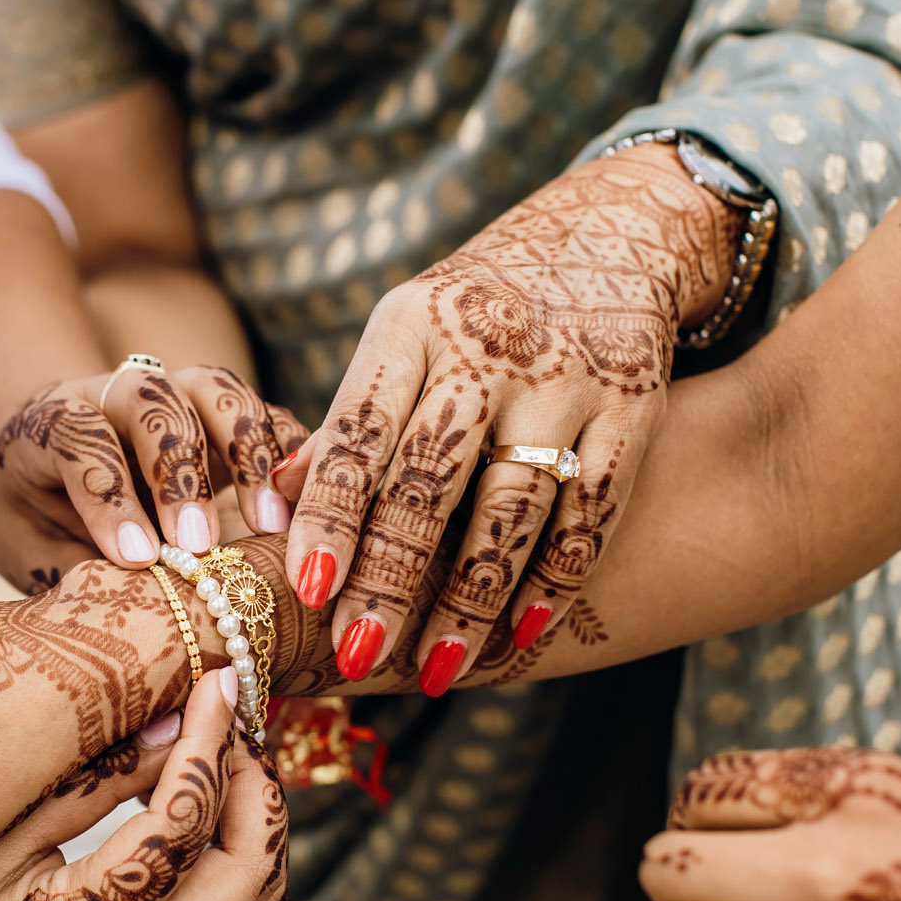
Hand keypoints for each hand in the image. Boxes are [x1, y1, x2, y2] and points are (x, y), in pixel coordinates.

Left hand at [0, 363, 306, 592]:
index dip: (110, 495)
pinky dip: (291, 453)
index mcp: (52, 422)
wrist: (47, 466)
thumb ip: (70, 568)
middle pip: (156, 402)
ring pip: (219, 393)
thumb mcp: (28, 546)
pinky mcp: (225, 416)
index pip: (82, 437)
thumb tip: (121, 621)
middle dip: (182, 473)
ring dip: (249, 456)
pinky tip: (306, 506)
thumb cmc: (34, 517)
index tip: (134, 557)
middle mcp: (117, 394)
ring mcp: (177, 394)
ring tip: (271, 526)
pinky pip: (266, 415)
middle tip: (199, 544)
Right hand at [0, 668, 286, 900]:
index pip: (186, 821)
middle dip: (257, 790)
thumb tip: (169, 723)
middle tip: (231, 723)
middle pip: (251, 876)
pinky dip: (234, 864)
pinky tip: (201, 810)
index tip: (219, 682)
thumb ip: (90, 784)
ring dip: (254, 830)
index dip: (211, 742)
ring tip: (225, 758)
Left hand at [275, 144, 738, 690]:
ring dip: (471, 600)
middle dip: (391, 578)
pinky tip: (522, 637)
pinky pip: (592, 514)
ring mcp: (565, 377)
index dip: (331, 516)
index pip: (359, 434)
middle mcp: (487, 346)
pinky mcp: (633, 407)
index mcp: (410, 325)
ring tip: (437, 668)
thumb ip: (349, 421)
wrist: (612, 232)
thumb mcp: (405, 337)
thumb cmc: (477, 310)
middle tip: (359, 654)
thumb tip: (267, 500)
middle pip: (429, 482)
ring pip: (512, 509)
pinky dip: (555, 583)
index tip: (308, 590)